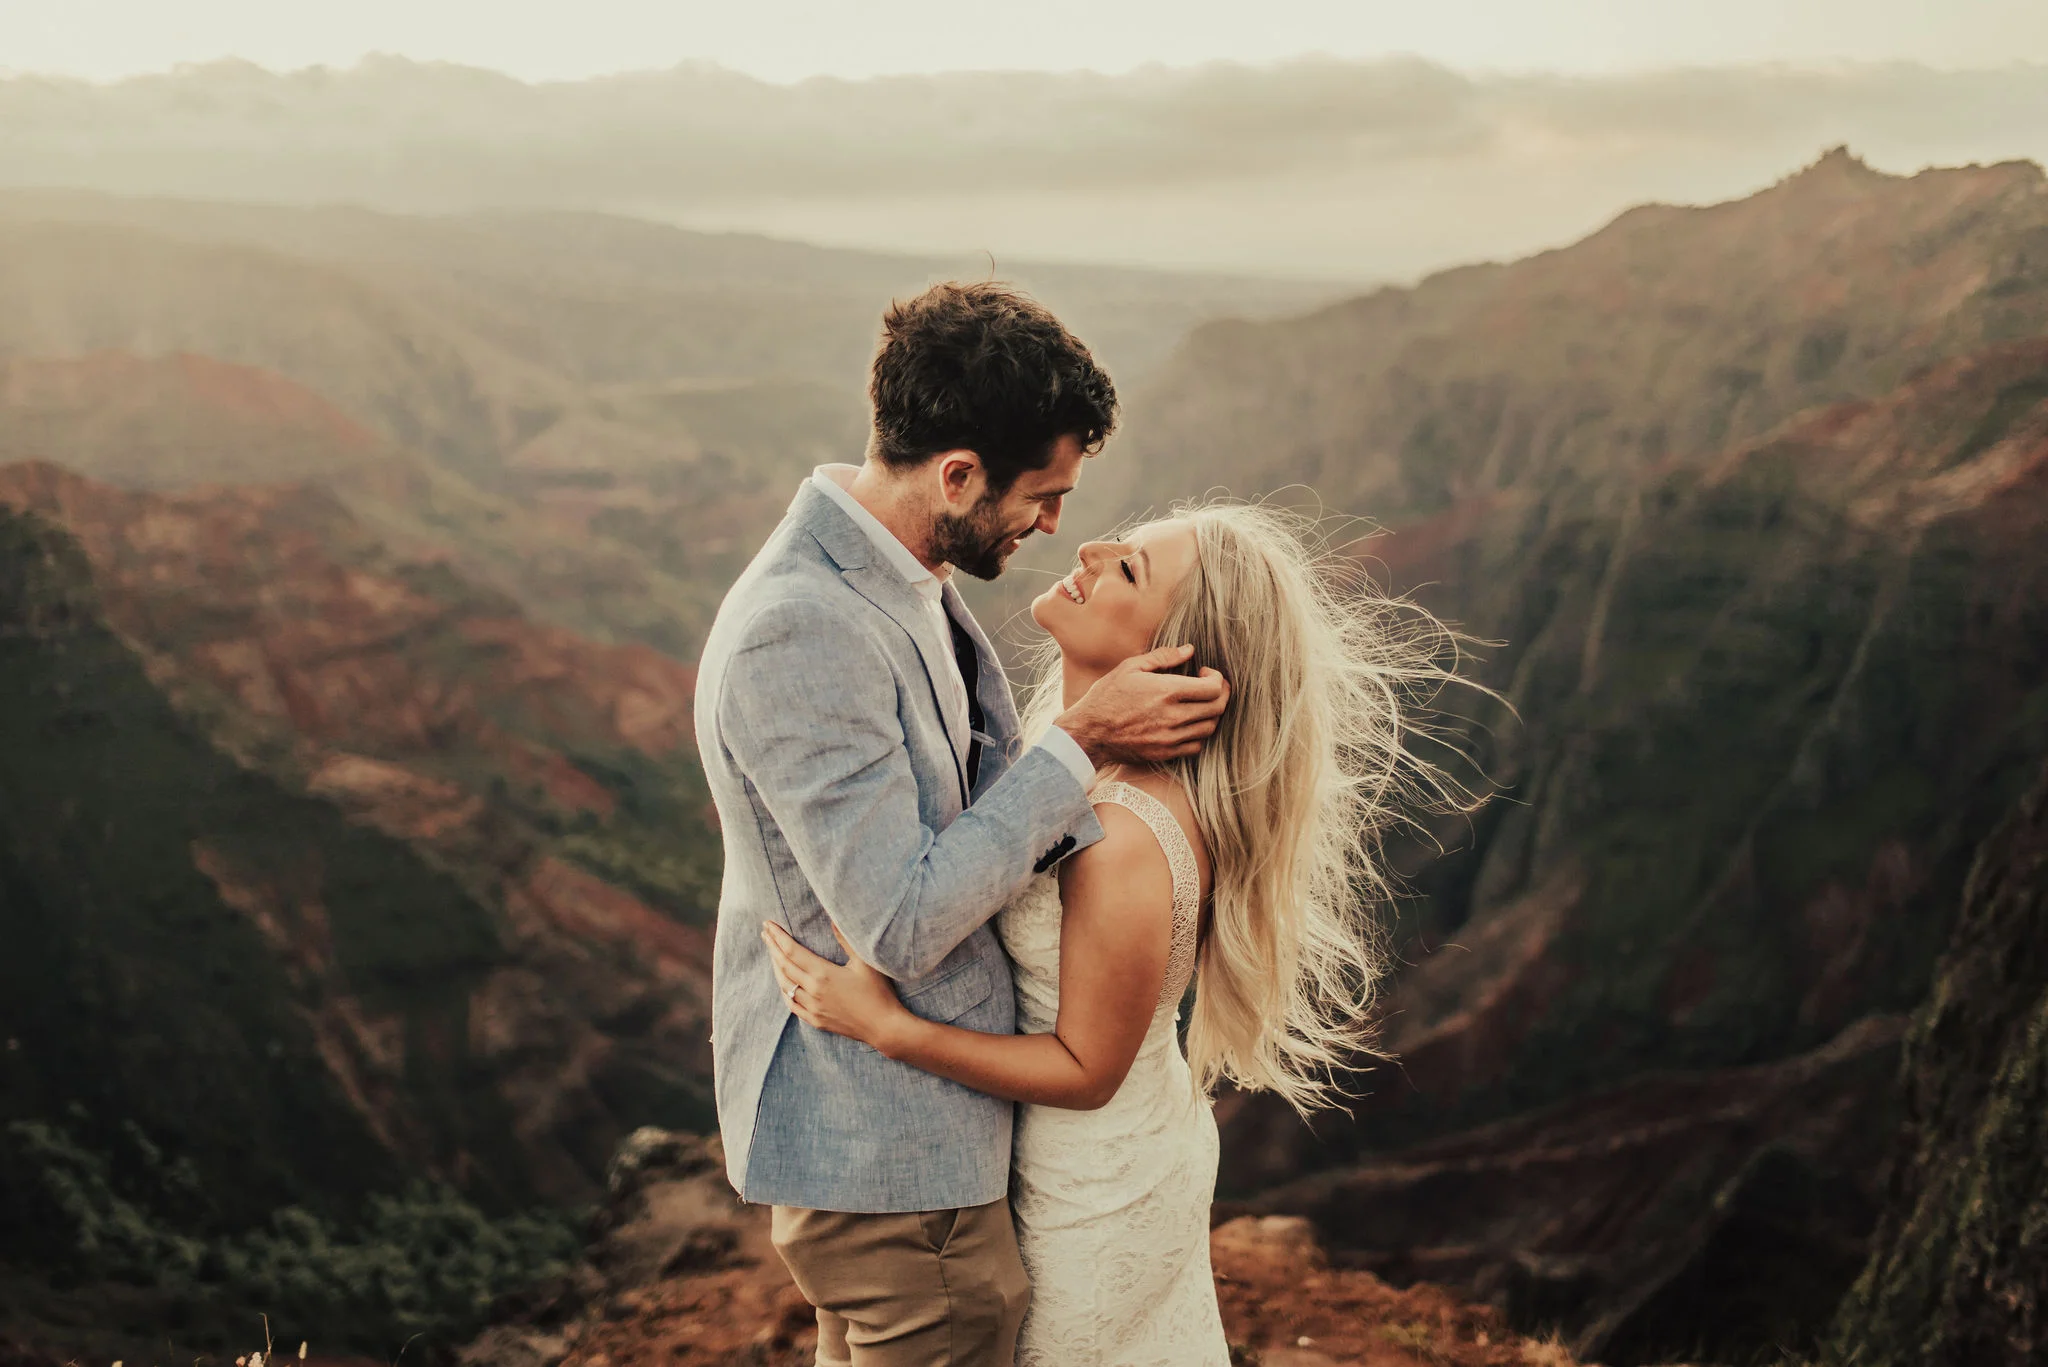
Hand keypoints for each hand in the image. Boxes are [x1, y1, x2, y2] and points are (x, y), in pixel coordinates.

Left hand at [762, 921, 913, 1055]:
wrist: (883, 1026)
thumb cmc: (878, 992)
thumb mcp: (864, 962)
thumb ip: (846, 939)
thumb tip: (833, 918)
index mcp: (823, 974)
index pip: (792, 951)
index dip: (778, 937)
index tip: (768, 925)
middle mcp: (813, 991)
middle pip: (784, 966)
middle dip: (772, 947)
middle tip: (765, 933)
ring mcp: (812, 1008)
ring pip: (785, 985)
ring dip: (775, 967)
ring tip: (772, 953)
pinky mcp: (815, 1020)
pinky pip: (792, 1004)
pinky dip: (784, 990)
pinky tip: (783, 983)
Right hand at [1055, 644, 1229, 765]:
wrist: (1089, 732)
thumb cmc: (1106, 696)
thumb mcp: (1130, 668)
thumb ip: (1162, 657)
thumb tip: (1189, 650)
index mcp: (1166, 692)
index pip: (1213, 688)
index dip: (1217, 678)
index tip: (1206, 672)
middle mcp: (1173, 717)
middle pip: (1217, 708)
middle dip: (1222, 694)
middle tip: (1212, 686)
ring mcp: (1170, 738)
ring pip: (1210, 728)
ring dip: (1212, 713)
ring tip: (1201, 703)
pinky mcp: (1165, 753)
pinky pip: (1196, 746)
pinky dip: (1200, 733)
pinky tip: (1190, 723)